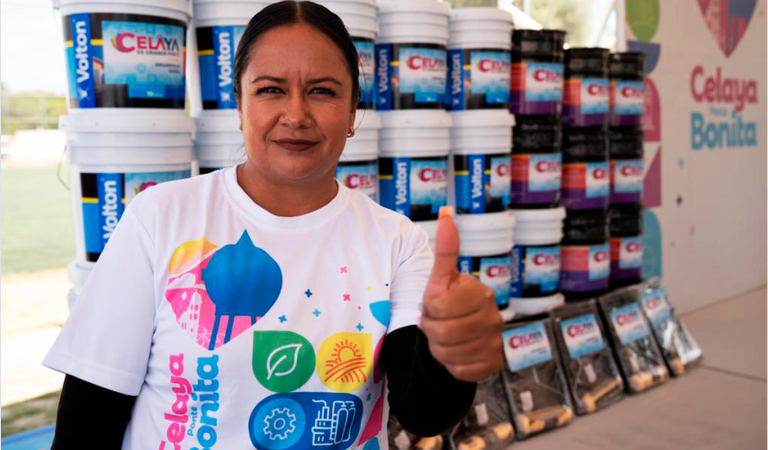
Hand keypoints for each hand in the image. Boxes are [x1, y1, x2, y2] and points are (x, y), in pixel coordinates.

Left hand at [419, 206, 503, 381]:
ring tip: (443, 339)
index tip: (432, 307)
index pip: (439, 307)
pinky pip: (461, 371)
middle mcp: (493, 316)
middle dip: (432, 331)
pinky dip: (451, 365)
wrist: (456, 338)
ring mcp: (496, 341)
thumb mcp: (441, 278)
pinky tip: (455, 355)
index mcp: (480, 292)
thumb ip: (445, 249)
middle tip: (435, 326)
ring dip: (439, 349)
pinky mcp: (493, 365)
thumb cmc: (445, 305)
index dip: (428, 311)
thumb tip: (446, 210)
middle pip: (444, 332)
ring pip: (451, 354)